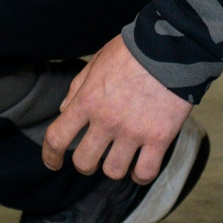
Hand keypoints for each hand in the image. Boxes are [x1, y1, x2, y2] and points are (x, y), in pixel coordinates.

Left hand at [40, 34, 191, 183]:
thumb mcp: (97, 62)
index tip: (52, 163)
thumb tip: (63, 111)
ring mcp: (133, 132)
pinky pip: (145, 172)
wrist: (171, 47)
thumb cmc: (132, 51)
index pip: (57, 137)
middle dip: (84, 165)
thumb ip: (78, 88)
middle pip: (84, 162)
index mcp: (87, 100)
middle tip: (93, 159)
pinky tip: (139, 167)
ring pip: (113, 171)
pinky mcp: (159, 138)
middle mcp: (107, 120)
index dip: (50, 155)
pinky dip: (139, 174)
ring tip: (119, 158)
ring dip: (113, 168)